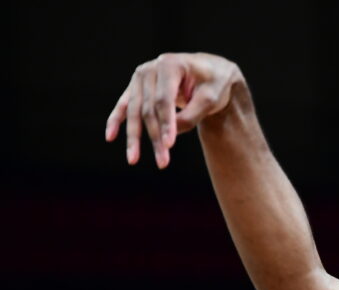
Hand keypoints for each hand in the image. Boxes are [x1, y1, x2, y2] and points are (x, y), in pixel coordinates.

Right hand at [105, 53, 241, 168]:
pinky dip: (116, 121)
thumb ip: (191, 115)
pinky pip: (124, 105)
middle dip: (154, 137)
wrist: (211, 72)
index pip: (163, 100)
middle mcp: (150, 69)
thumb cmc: (214, 84)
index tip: (170, 146)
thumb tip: (168, 137)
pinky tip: (110, 137)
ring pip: (134, 111)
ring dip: (134, 137)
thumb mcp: (211, 98)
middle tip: (162, 163)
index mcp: (170, 65)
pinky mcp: (136, 87)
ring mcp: (140, 77)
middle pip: (148, 108)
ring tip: (133, 160)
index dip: (166, 124)